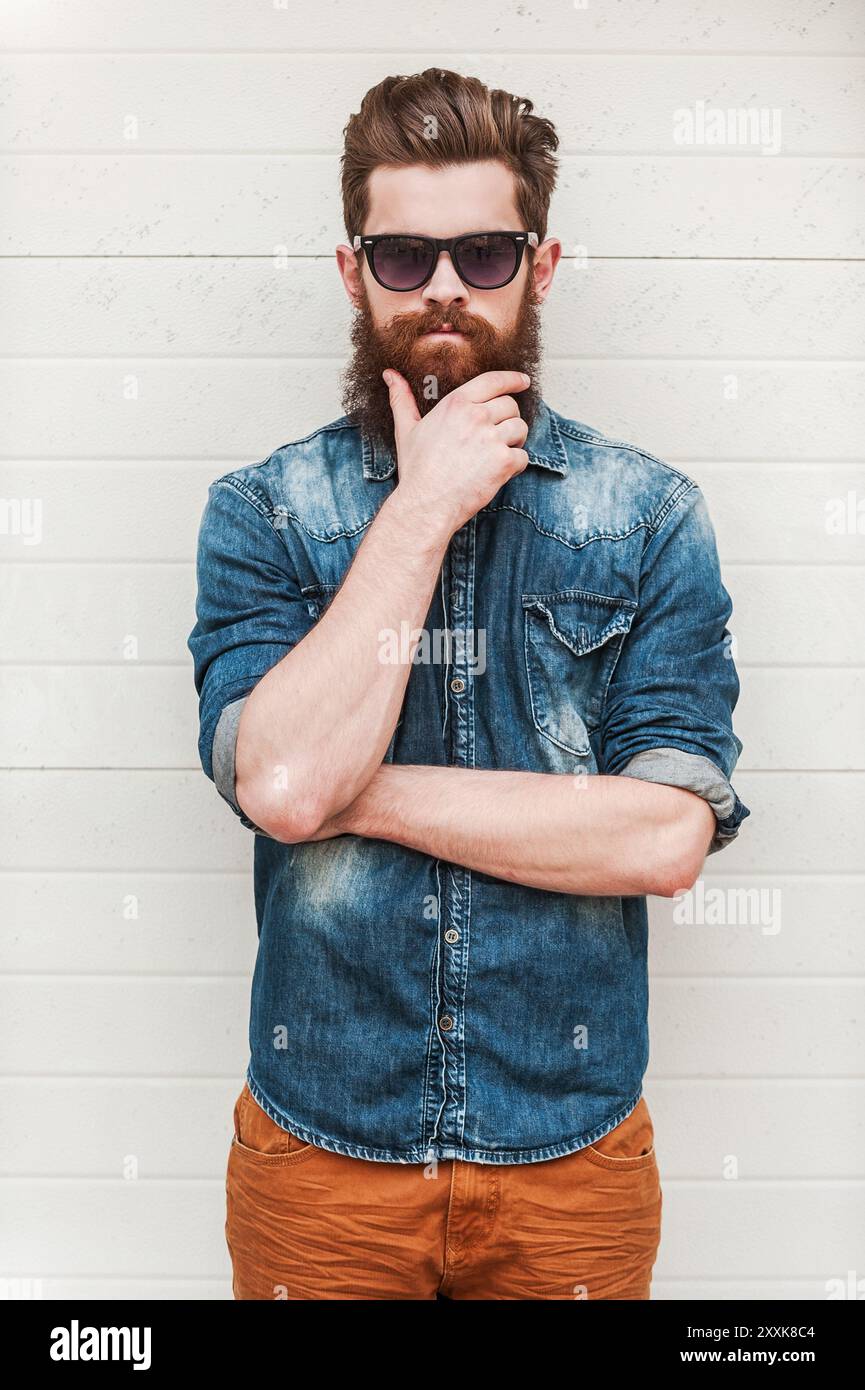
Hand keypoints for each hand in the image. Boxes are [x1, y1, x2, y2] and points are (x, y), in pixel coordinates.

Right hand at [382, 368, 530, 536]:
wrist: (426, 504)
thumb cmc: (416, 469)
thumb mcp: (406, 429)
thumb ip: (402, 399)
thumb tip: (390, 375)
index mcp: (456, 403)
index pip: (494, 380)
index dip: (513, 379)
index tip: (523, 381)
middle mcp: (476, 416)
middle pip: (511, 406)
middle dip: (509, 419)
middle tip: (497, 436)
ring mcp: (492, 439)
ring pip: (520, 429)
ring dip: (514, 441)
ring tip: (497, 455)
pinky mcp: (504, 462)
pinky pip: (523, 456)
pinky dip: (515, 465)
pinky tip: (498, 473)